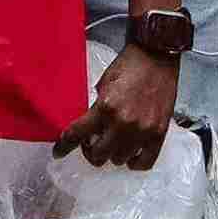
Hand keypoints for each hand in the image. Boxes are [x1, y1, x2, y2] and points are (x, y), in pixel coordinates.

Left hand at [60, 42, 179, 168]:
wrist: (157, 56)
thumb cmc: (130, 65)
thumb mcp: (103, 84)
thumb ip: (95, 108)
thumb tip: (88, 128)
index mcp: (105, 107)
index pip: (77, 134)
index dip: (64, 147)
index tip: (58, 152)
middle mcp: (123, 123)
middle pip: (98, 155)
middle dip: (91, 150)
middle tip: (92, 142)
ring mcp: (142, 130)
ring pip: (118, 159)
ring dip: (112, 153)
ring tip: (113, 142)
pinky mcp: (158, 133)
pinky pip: (143, 162)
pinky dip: (133, 162)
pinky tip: (129, 153)